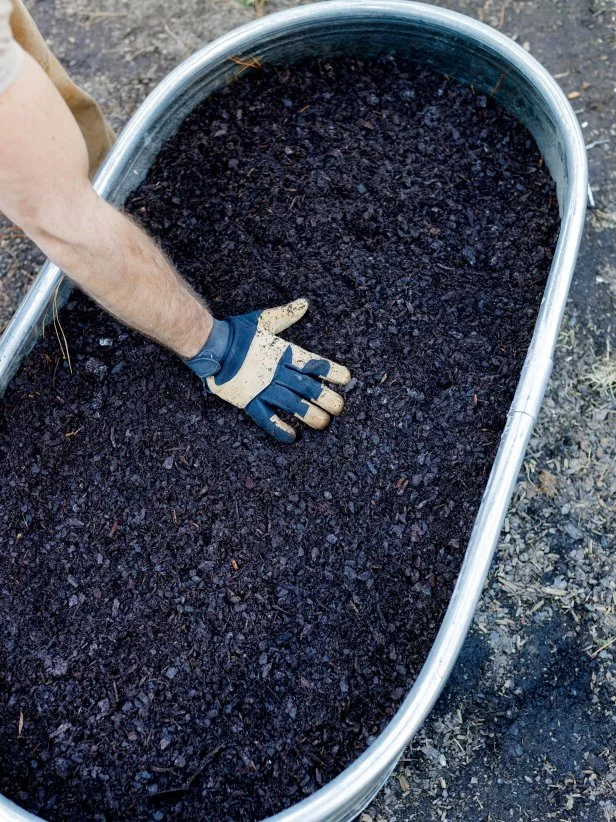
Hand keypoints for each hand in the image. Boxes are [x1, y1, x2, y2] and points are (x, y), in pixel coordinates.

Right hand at [185, 298, 350, 442]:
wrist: (210, 345)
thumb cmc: (237, 331)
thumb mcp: (263, 320)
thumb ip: (286, 315)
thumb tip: (304, 304)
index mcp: (284, 353)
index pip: (315, 363)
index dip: (332, 372)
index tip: (347, 380)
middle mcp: (278, 372)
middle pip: (309, 388)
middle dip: (327, 399)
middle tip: (339, 408)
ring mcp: (264, 388)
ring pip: (294, 406)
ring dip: (311, 416)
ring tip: (324, 424)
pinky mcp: (249, 401)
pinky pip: (267, 419)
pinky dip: (280, 429)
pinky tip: (292, 437)